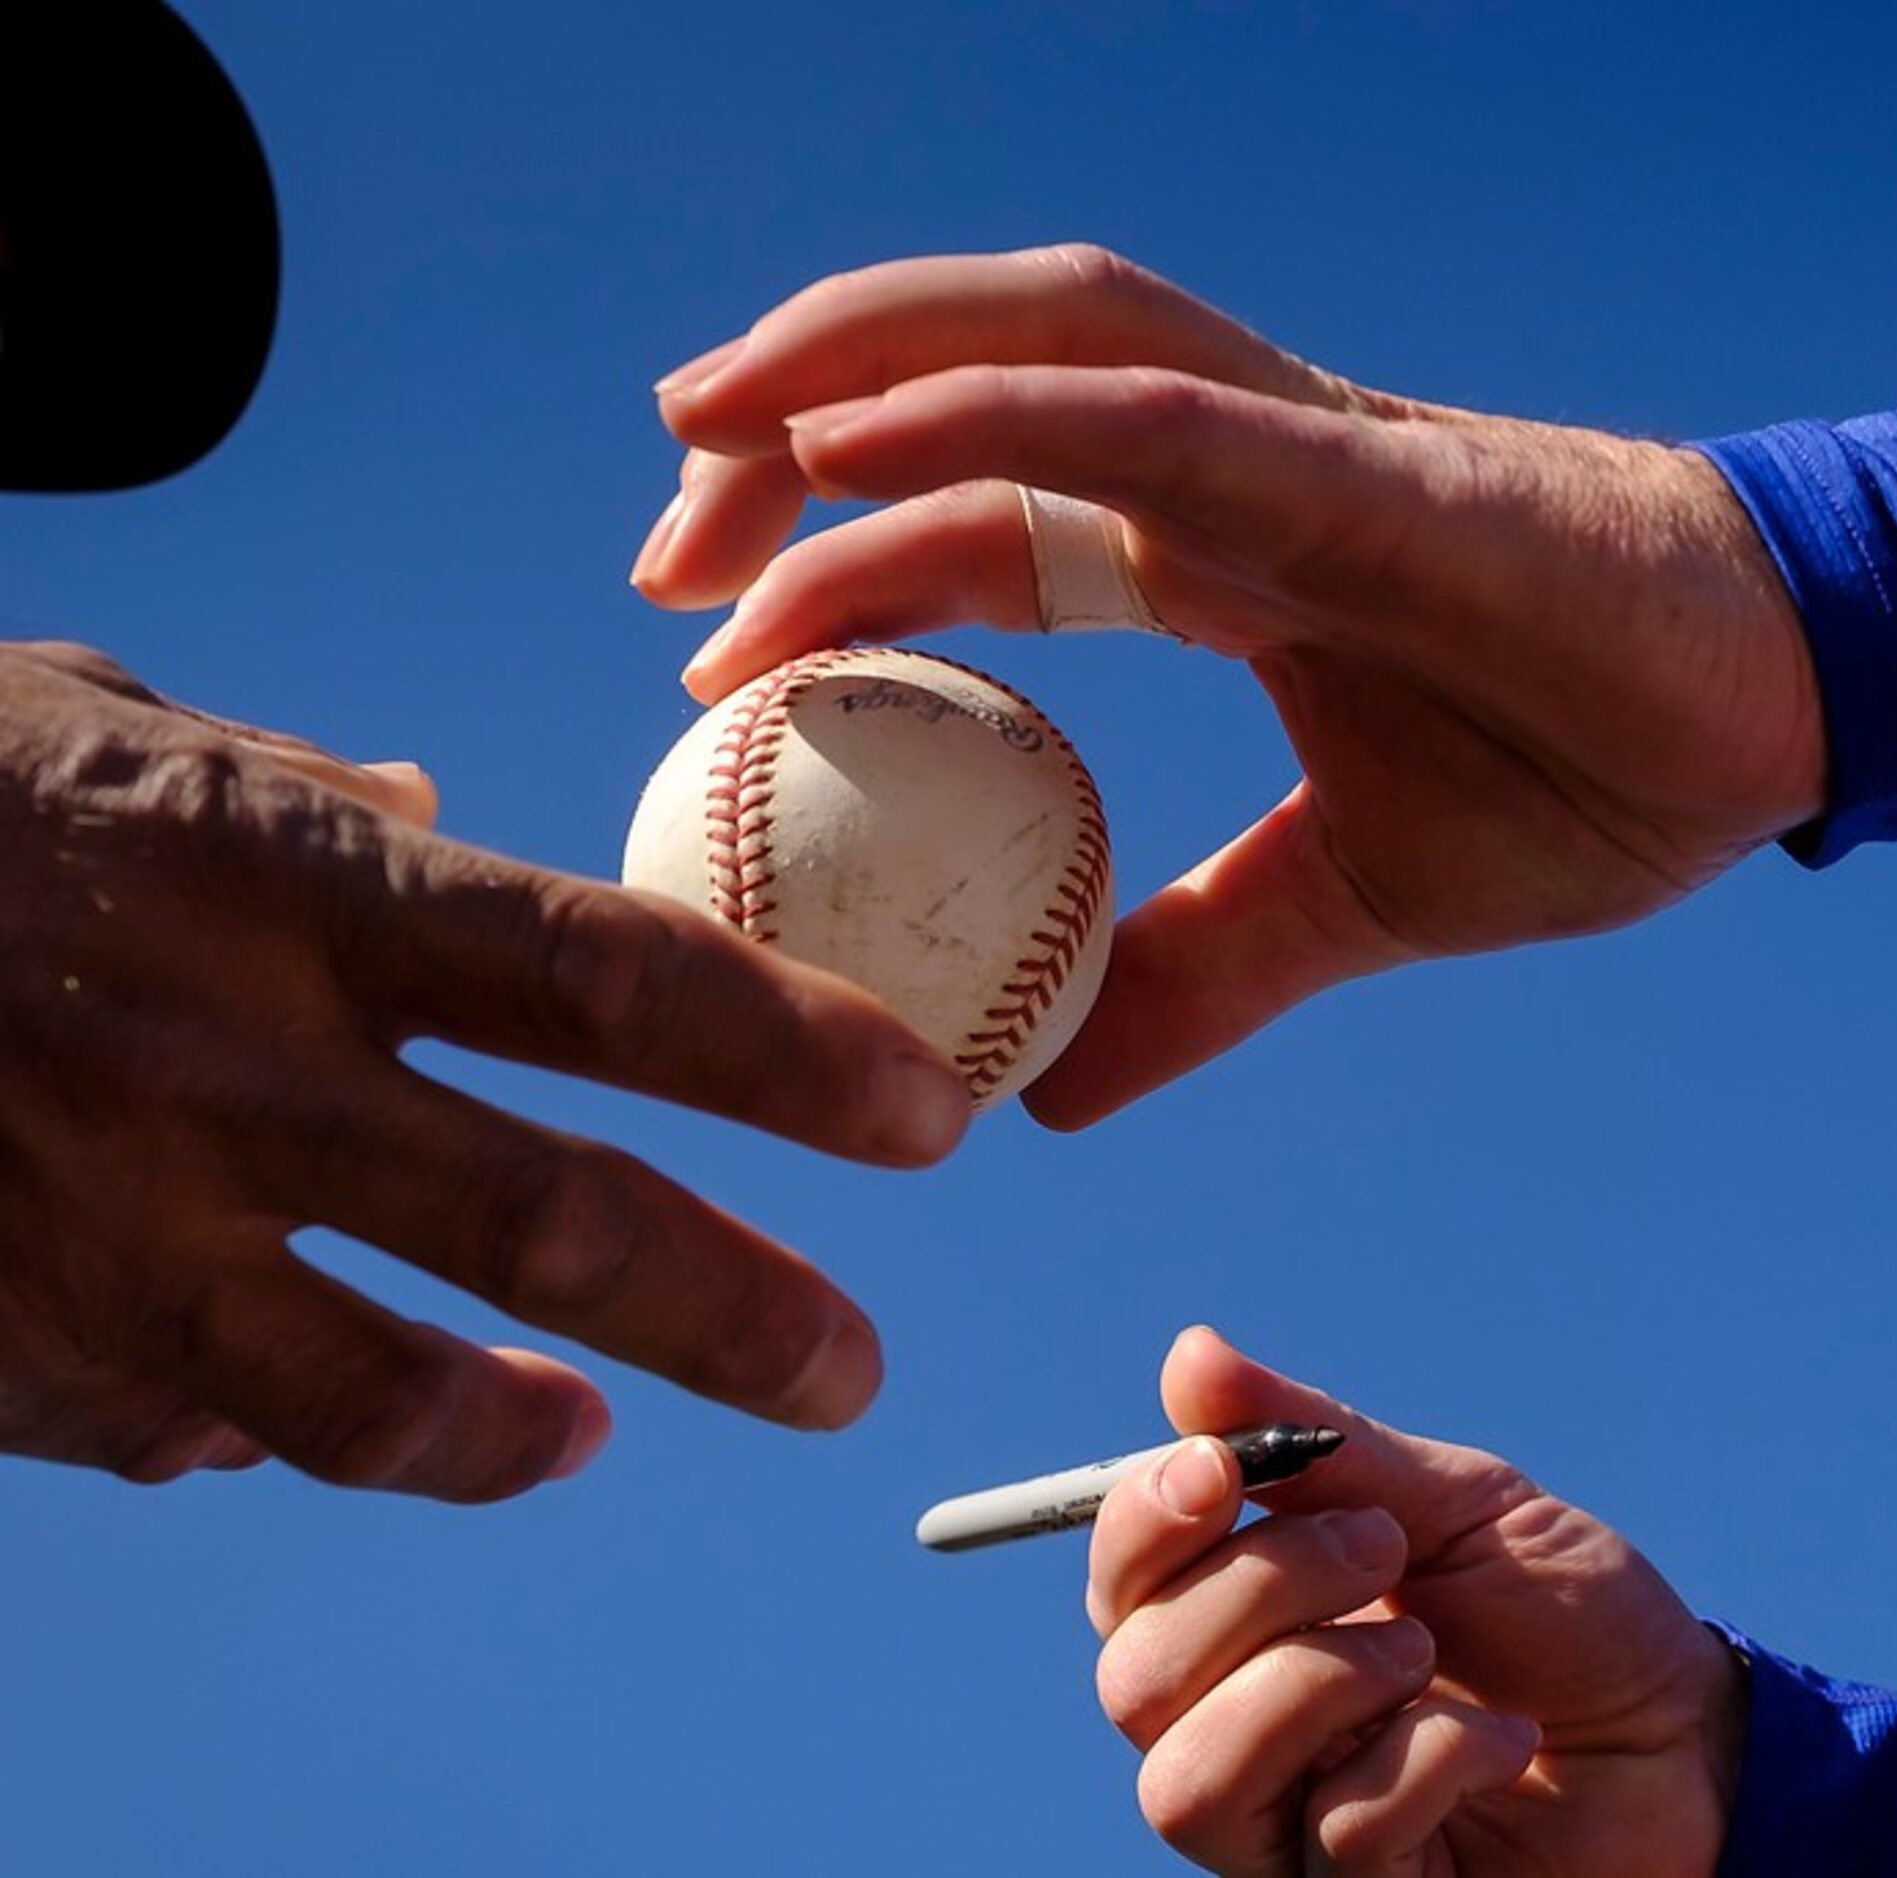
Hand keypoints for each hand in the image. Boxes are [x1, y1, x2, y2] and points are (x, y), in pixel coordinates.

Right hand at [0, 641, 968, 1498]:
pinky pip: (185, 1430)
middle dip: (743, 1318)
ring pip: (382, 1406)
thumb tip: (431, 806)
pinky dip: (257, 1424)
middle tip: (847, 1370)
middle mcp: (217, 1069)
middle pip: (557, 1232)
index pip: (615, 985)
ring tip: (594, 1436)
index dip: (801, 1063)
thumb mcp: (110, 735)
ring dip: (523, 1442)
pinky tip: (282, 1399)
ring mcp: (99, 1234)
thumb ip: (299, 795)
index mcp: (278, 884)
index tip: (933, 1125)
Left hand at [630, 246, 1824, 1127]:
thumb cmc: (1597, 773)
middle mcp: (1242, 468)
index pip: (986, 510)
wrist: (1798, 715)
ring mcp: (1305, 449)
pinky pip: (1154, 420)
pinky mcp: (1376, 474)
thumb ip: (1198, 971)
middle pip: (974, 378)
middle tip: (663, 553)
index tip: (708, 655)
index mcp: (1230, 551)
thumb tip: (1043, 1091)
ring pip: (1044, 338)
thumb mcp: (1346, 900)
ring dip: (858, 360)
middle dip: (795, 425)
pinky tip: (849, 441)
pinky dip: (992, 413)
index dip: (838, 557)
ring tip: (702, 434)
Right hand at [1085, 1328, 1745, 1874]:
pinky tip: (1504, 1738)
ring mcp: (1293, 1826)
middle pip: (1135, 1681)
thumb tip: (1191, 1356)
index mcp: (1247, 1620)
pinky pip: (1336, 1836)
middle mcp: (1240, 1727)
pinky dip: (1430, 1760)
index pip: (1122, 1586)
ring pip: (1190, 1782)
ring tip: (1427, 1650)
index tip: (1222, 1468)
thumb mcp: (1454, 1501)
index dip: (1143, 1525)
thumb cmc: (1564, 1615)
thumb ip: (1321, 1443)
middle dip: (1260, 1590)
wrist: (1688, 1735)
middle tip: (1385, 1549)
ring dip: (1320, 1684)